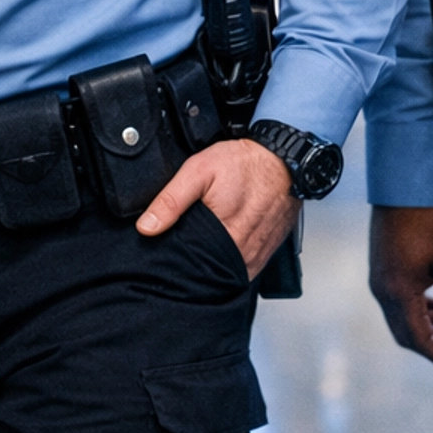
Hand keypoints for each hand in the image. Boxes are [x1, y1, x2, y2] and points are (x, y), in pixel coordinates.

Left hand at [136, 138, 298, 280]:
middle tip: (184, 249)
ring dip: (213, 266)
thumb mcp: (199, 171)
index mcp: (223, 235)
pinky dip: (231, 263)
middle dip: (193, 266)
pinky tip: (222, 249)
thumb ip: (171, 200)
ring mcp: (257, 254)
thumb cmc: (246, 163)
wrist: (285, 158)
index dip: (174, 263)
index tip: (165, 256)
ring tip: (202, 250)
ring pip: (227, 274)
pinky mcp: (266, 253)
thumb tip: (146, 227)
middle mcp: (243, 251)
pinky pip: (244, 269)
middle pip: (208, 273)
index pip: (190, 266)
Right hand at [369, 205, 432, 369]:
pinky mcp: (382, 269)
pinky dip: (417, 309)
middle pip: (405, 332)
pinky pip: (397, 301)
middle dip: (431, 344)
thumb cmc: (429, 222)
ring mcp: (379, 280)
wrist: (403, 189)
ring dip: (425, 326)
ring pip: (401, 317)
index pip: (417, 337)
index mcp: (399, 293)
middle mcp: (383, 291)